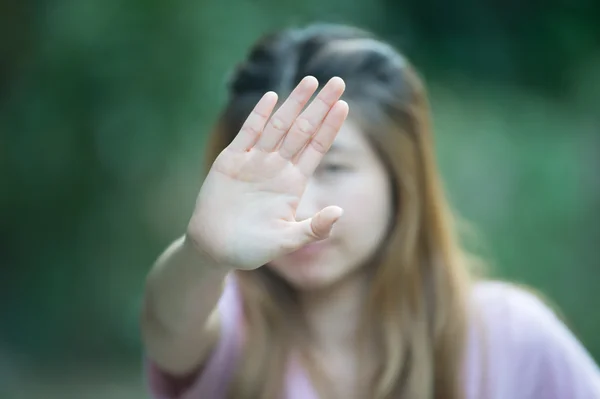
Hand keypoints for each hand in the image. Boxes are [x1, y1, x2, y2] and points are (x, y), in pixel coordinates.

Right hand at [186, 76, 348, 269]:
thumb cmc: (251, 248)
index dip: (330, 126)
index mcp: (293, 183)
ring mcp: (254, 161)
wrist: (214, 247)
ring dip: (294, 103)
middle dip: (320, 106)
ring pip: (278, 125)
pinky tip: (272, 97)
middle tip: (338, 81)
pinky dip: (258, 115)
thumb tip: (340, 213)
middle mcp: (277, 167)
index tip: (345, 105)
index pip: (317, 147)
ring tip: (311, 80)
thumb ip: (313, 229)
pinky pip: (247, 133)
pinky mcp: (231, 160)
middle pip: (303, 130)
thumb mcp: (286, 241)